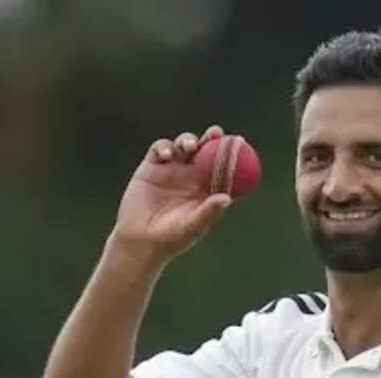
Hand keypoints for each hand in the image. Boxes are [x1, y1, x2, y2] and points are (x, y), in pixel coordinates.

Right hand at [111, 125, 232, 260]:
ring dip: (188, 140)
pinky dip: (164, 147)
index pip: (222, 165)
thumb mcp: (192, 226)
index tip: (240, 142)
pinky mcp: (151, 167)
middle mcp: (191, 175)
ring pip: (183, 145)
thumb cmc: (171, 238)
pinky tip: (167, 155)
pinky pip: (159, 149)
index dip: (231, 152)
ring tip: (190, 146)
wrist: (140, 241)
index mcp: (206, 187)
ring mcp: (171, 169)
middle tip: (216, 133)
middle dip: (212, 137)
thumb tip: (227, 199)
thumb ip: (208, 212)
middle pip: (205, 149)